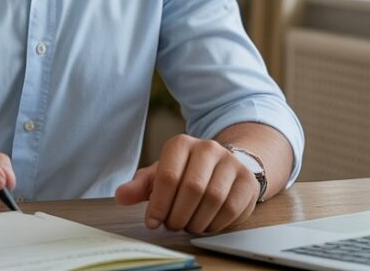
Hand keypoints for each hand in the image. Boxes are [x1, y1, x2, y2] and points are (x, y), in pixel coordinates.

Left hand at [114, 134, 258, 233]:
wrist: (222, 168)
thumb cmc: (185, 174)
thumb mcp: (159, 176)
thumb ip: (140, 186)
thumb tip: (122, 195)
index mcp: (181, 144)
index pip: (168, 176)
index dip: (158, 205)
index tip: (153, 222)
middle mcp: (208, 148)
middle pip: (192, 189)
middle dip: (178, 215)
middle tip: (172, 225)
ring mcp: (230, 162)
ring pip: (213, 199)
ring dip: (196, 220)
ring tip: (188, 224)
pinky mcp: (247, 180)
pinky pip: (231, 208)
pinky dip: (215, 223)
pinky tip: (206, 224)